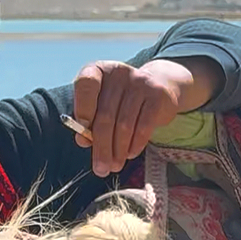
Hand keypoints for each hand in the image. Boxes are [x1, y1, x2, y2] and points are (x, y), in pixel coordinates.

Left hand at [70, 58, 215, 175]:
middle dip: (102, 146)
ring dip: (118, 150)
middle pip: (106, 114)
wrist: (158, 87)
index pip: (86, 84)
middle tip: (100, 169)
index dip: (82, 109)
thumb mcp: (102, 105)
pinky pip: (144, 125)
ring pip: (124, 123)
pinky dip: (136, 143)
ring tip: (115, 166)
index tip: (82, 136)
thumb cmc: (121, 101)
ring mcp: (140, 81)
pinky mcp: (158, 95)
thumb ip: (90, 121)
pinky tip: (131, 154)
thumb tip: (83, 140)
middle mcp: (119, 73)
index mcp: (98, 70)